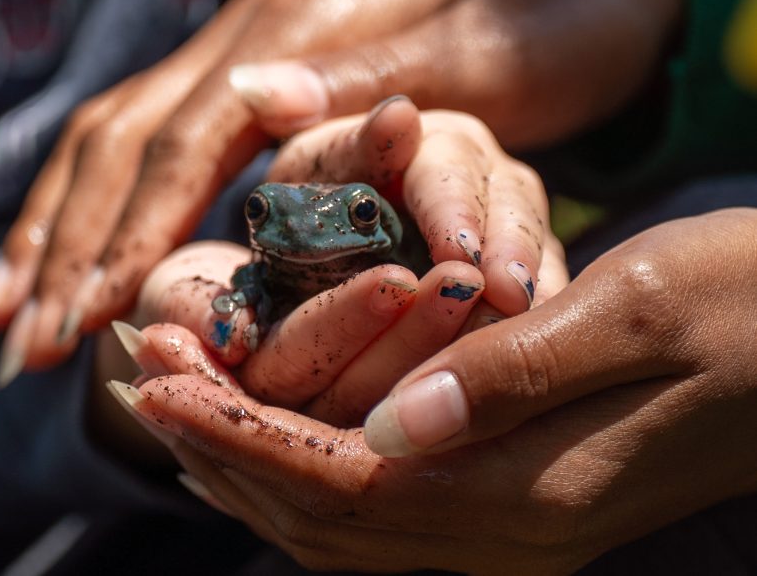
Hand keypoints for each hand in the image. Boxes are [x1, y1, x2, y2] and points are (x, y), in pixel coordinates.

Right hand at [0, 0, 679, 382]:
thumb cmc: (548, 19)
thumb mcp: (483, 48)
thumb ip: (372, 75)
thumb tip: (256, 100)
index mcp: (292, 38)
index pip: (179, 144)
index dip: (126, 234)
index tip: (84, 318)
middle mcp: (247, 42)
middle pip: (121, 144)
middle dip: (67, 247)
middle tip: (23, 346)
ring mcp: (244, 59)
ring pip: (113, 142)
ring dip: (56, 230)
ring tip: (10, 319)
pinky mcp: (254, 83)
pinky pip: (148, 144)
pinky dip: (96, 209)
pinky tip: (71, 258)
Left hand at [115, 208, 756, 572]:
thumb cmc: (742, 311)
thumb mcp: (636, 315)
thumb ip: (508, 377)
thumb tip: (393, 424)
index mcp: (527, 492)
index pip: (341, 479)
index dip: (239, 434)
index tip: (162, 381)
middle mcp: (506, 533)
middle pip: (322, 513)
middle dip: (220, 447)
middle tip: (146, 373)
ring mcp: (508, 529)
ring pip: (340, 521)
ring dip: (248, 462)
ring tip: (180, 398)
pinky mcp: (513, 501)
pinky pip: (378, 506)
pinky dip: (303, 469)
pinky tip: (266, 430)